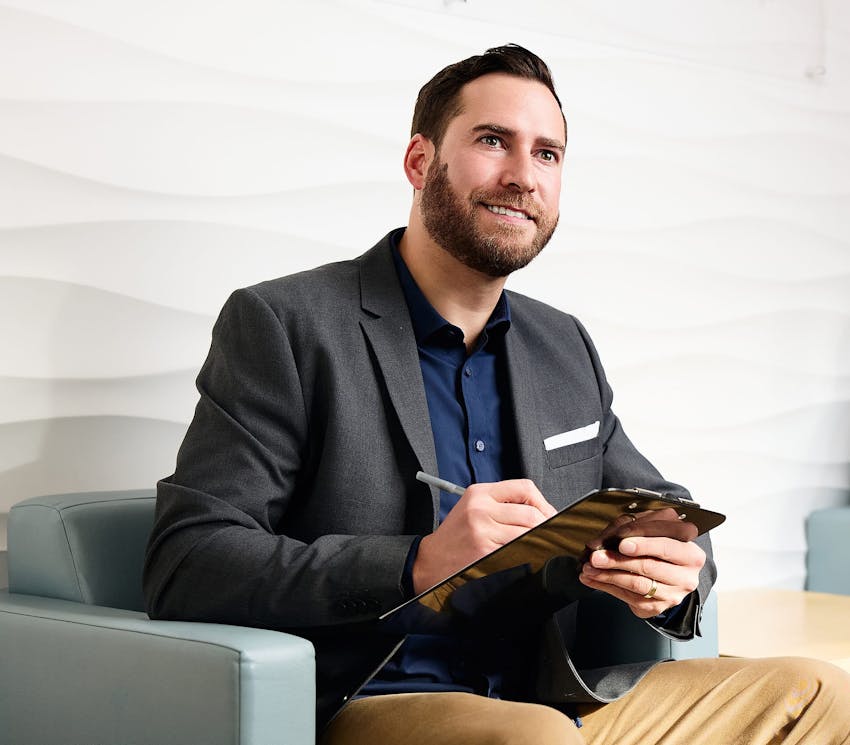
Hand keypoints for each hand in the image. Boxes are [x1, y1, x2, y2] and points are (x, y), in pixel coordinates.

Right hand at [412, 479, 556, 593]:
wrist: (430, 560)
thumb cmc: (454, 537)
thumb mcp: (472, 508)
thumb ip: (501, 504)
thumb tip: (540, 512)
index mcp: (479, 493)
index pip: (524, 487)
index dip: (542, 502)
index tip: (547, 514)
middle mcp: (481, 508)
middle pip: (531, 512)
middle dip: (546, 525)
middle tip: (550, 534)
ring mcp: (483, 529)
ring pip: (528, 531)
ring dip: (539, 540)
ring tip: (539, 544)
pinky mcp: (485, 550)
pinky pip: (518, 549)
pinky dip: (527, 552)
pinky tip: (525, 554)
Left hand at [578, 507, 705, 617]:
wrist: (670, 576)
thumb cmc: (659, 549)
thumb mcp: (652, 532)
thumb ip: (634, 529)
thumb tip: (607, 538)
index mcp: (690, 552)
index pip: (666, 546)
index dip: (643, 544)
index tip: (621, 542)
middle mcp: (686, 575)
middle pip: (649, 566)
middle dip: (618, 560)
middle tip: (597, 556)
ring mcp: (673, 593)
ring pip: (637, 584)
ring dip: (608, 575)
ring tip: (589, 568)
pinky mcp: (657, 606)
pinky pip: (628, 597)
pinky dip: (606, 587)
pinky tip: (593, 579)